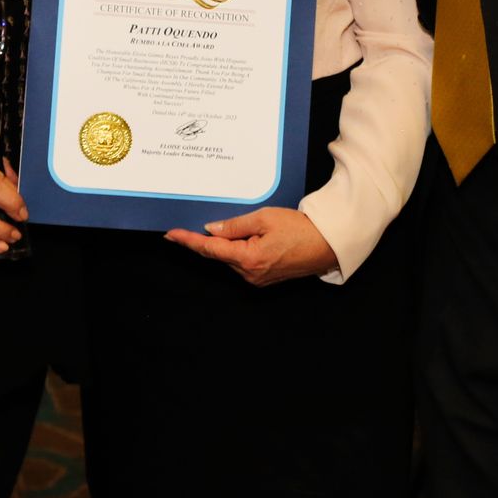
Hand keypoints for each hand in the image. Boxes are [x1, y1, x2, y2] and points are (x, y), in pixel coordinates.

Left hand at [165, 207, 337, 286]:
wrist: (327, 245)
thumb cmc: (300, 229)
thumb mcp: (265, 218)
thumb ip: (235, 225)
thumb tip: (211, 229)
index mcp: (248, 258)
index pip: (209, 249)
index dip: (188, 241)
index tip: (171, 235)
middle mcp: (249, 274)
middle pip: (219, 254)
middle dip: (212, 238)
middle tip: (209, 218)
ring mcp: (257, 279)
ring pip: (232, 258)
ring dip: (230, 243)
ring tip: (249, 226)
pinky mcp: (264, 279)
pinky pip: (244, 262)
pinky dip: (241, 249)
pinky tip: (251, 237)